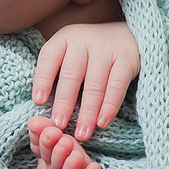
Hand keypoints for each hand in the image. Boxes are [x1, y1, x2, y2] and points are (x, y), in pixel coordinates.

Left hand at [32, 22, 139, 140]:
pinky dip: (110, 106)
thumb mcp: (70, 52)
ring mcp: (106, 49)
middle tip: (59, 126)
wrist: (129, 35)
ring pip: (94, 85)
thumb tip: (42, 106)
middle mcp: (83, 41)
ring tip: (81, 133)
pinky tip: (102, 122)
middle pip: (71, 75)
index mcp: (64, 39)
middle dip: (64, 103)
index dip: (42, 79)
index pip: (49, 58)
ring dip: (87, 112)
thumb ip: (57, 71)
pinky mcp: (127, 59)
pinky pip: (117, 86)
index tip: (38, 101)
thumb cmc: (90, 52)